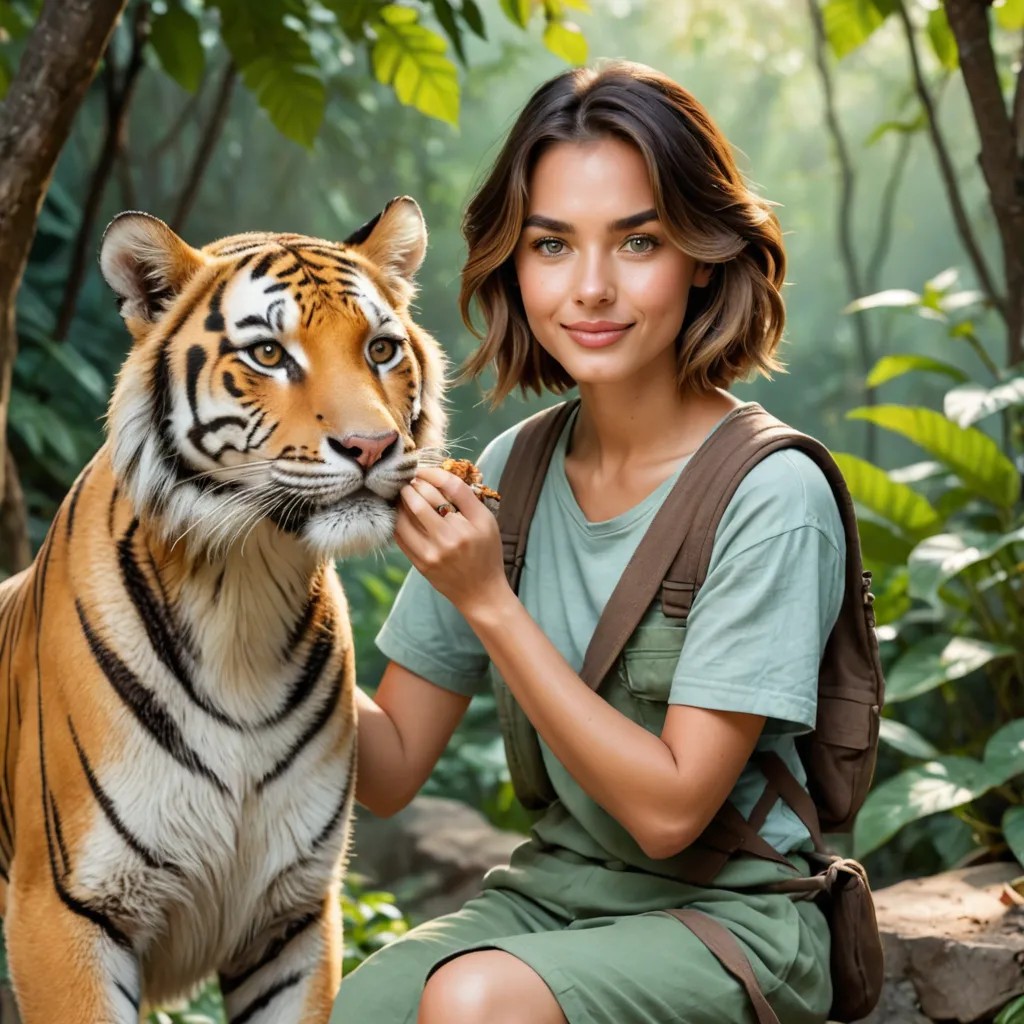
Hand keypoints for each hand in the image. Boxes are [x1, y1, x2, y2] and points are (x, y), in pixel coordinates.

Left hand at [396, 466, 510, 614]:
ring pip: (407, 514)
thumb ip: (467, 498)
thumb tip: (438, 475)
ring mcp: (433, 552)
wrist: (481, 592)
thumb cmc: (486, 553)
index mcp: (474, 523)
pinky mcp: (420, 563)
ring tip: (404, 494)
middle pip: (424, 497)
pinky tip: (400, 512)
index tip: (425, 470)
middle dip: (414, 483)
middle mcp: (453, 537)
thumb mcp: (487, 522)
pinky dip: (397, 518)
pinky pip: (401, 534)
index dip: (433, 472)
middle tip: (410, 479)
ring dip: (402, 500)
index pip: (450, 486)